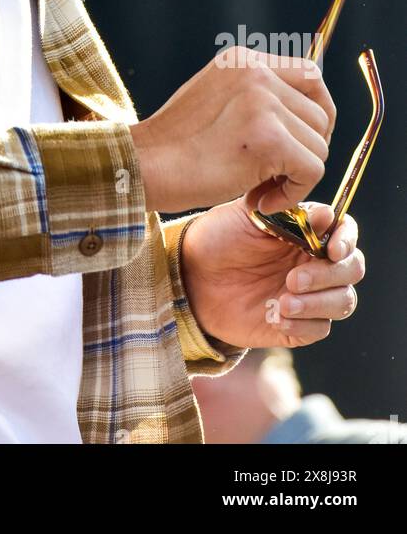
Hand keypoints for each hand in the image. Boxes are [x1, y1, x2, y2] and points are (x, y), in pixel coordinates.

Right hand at [130, 47, 336, 213]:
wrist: (143, 166)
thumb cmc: (175, 145)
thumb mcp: (215, 99)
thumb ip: (254, 96)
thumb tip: (303, 115)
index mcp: (243, 60)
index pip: (311, 75)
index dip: (318, 113)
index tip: (302, 143)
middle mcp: (256, 72)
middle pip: (320, 112)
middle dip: (310, 148)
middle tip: (279, 173)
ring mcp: (263, 102)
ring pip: (318, 145)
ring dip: (296, 175)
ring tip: (258, 188)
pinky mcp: (269, 138)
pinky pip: (311, 171)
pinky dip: (292, 193)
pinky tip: (258, 200)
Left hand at [178, 183, 364, 349]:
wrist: (191, 274)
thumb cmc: (219, 237)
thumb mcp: (248, 214)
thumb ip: (288, 213)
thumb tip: (328, 215)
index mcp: (307, 232)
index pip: (345, 233)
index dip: (347, 240)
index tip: (332, 249)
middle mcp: (313, 262)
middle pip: (351, 270)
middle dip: (329, 276)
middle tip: (293, 279)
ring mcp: (307, 294)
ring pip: (343, 301)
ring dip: (318, 303)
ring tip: (282, 302)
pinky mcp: (296, 324)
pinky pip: (319, 328)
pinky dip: (304, 323)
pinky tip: (276, 316)